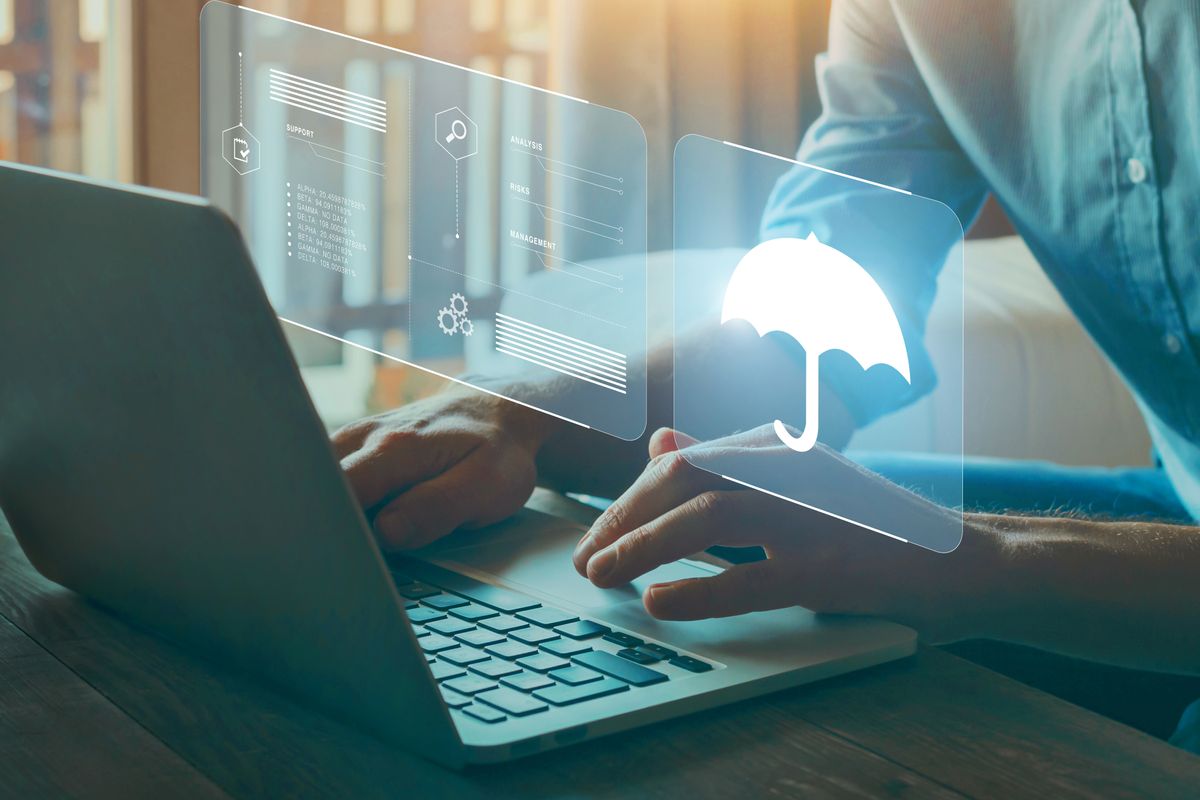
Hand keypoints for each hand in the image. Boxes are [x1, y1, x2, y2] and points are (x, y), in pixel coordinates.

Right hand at [333, 385, 556, 549]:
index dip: (334, 529)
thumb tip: (386, 533)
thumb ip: (436, 508)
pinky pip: (326, 478)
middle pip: (315, 488)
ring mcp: (355, 440)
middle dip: (319, 525)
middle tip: (333, 562)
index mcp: (395, 449)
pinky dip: (331, 503)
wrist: (496, 413)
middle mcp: (365, 438)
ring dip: (324, 514)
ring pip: (316, 482)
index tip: (339, 558)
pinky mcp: (352, 448)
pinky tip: (347, 523)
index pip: (339, 493)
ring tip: (340, 544)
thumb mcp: (486, 486)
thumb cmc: (494, 452)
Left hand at [572, 426, 996, 640]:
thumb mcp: (793, 489)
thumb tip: (661, 442)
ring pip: (709, 517)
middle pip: (685, 478)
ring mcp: (816, 515)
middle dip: (623, 517)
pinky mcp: (836, 566)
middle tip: (586, 560)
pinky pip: (754, 577)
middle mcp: (793, 469)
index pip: (683, 461)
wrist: (964, 561)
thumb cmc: (871, 531)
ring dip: (644, 546)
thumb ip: (727, 466)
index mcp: (778, 450)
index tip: (595, 536)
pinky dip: (701, 590)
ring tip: (602, 577)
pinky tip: (661, 603)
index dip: (628, 498)